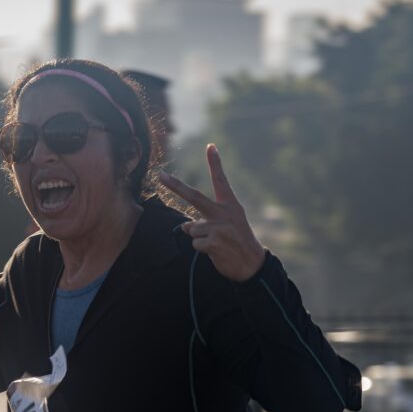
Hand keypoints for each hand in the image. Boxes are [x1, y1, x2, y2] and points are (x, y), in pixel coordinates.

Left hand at [158, 144, 265, 282]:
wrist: (252, 265)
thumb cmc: (238, 243)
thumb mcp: (229, 225)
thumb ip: (208, 220)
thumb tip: (185, 226)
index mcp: (231, 206)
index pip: (221, 181)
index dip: (215, 164)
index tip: (210, 146)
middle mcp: (224, 213)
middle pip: (194, 197)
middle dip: (175, 185)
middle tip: (160, 175)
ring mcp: (219, 227)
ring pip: (192, 229)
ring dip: (199, 238)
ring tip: (217, 244)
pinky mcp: (214, 242)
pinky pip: (195, 243)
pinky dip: (201, 249)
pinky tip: (216, 251)